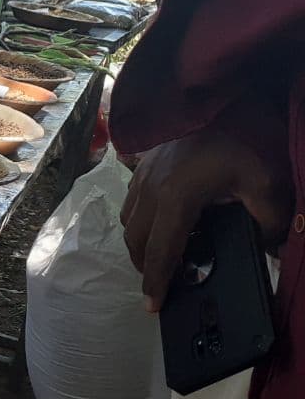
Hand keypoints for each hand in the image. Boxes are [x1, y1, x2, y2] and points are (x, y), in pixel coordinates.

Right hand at [121, 128, 291, 311]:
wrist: (226, 91)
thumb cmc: (246, 135)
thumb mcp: (267, 183)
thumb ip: (267, 223)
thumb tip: (268, 249)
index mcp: (176, 198)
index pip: (161, 251)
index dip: (157, 282)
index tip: (153, 307)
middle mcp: (150, 188)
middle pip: (136, 239)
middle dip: (145, 267)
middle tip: (161, 285)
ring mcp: (143, 172)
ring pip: (129, 220)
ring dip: (140, 243)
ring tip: (161, 255)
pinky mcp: (145, 160)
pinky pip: (132, 199)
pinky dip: (140, 219)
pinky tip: (161, 220)